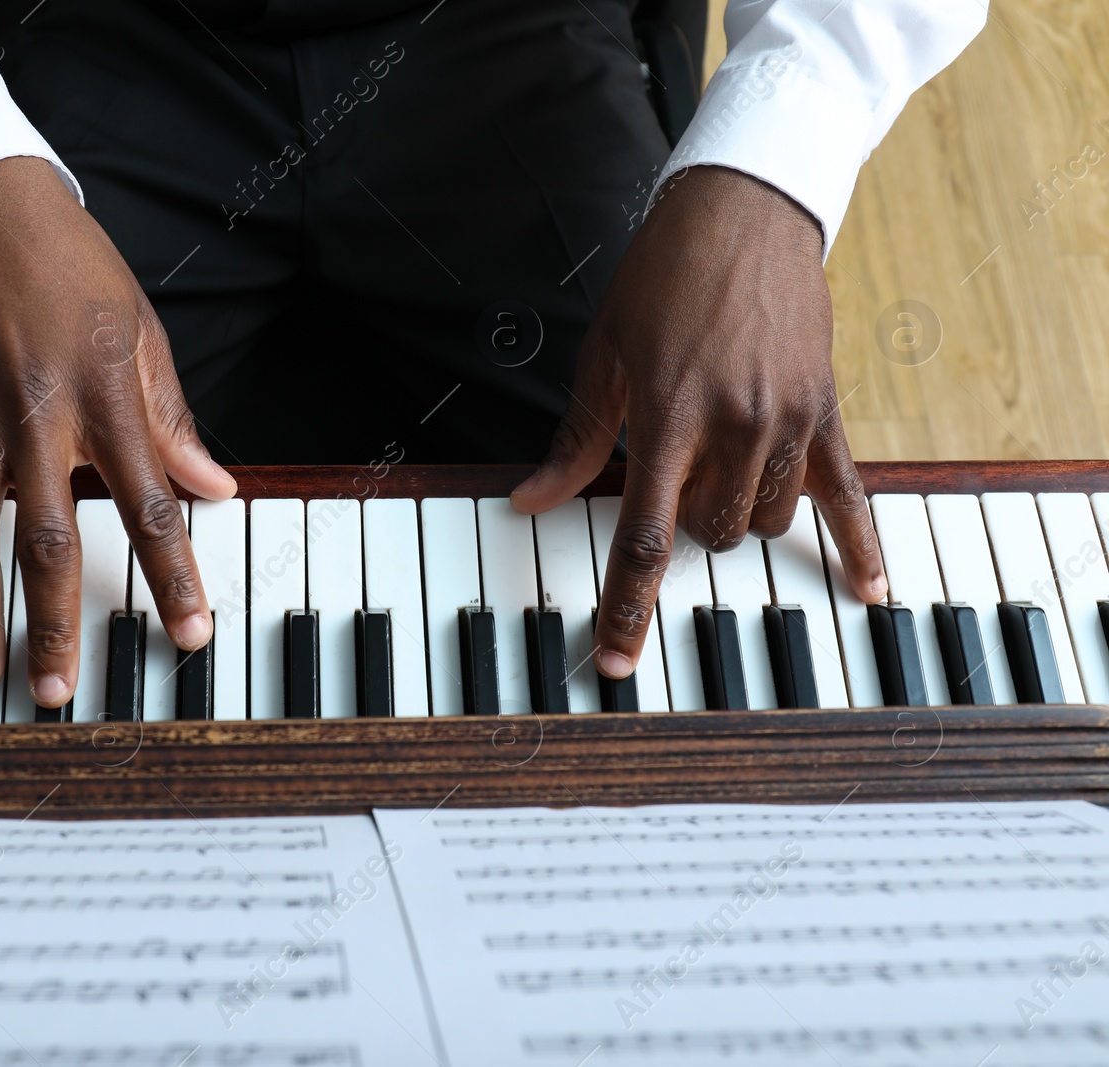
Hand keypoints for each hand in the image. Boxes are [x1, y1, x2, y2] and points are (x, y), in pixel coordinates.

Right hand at [0, 156, 235, 704]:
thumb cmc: (74, 267)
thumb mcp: (143, 334)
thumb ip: (173, 421)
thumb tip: (216, 488)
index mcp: (105, 397)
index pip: (150, 507)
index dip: (173, 578)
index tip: (189, 635)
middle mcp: (36, 416)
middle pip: (49, 540)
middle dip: (57, 623)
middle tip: (61, 691)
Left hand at [511, 165, 885, 678]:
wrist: (744, 212)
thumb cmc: (662, 279)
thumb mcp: (603, 357)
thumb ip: (575, 442)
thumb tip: (530, 502)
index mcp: (668, 418)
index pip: (643, 537)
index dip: (627, 607)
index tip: (617, 660)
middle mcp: (735, 428)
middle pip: (706, 534)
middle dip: (678, 525)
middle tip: (666, 480)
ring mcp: (788, 422)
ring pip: (759, 520)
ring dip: (731, 515)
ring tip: (713, 466)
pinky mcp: (827, 410)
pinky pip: (847, 493)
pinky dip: (859, 544)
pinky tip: (870, 588)